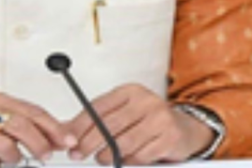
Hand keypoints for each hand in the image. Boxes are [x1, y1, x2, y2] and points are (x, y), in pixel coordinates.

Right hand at [0, 90, 76, 167]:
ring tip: (9, 158)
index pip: (31, 109)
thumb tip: (54, 136)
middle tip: (46, 155)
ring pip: (4, 144)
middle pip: (20, 124)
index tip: (67, 140)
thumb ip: (18, 123)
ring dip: (13, 157)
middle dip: (39, 143)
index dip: (52, 126)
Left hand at [66, 84, 214, 164]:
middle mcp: (145, 101)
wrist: (185, 129)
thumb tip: (65, 131)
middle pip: (108, 125)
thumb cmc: (148, 121)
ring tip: (101, 158)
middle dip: (88, 142)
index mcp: (129, 91)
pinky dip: (129, 161)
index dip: (79, 125)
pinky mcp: (170, 137)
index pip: (98, 107)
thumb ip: (96, 121)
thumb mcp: (122, 113)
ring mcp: (160, 118)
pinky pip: (141, 155)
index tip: (68, 140)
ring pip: (124, 142)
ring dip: (108, 155)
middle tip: (78, 153)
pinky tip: (126, 160)